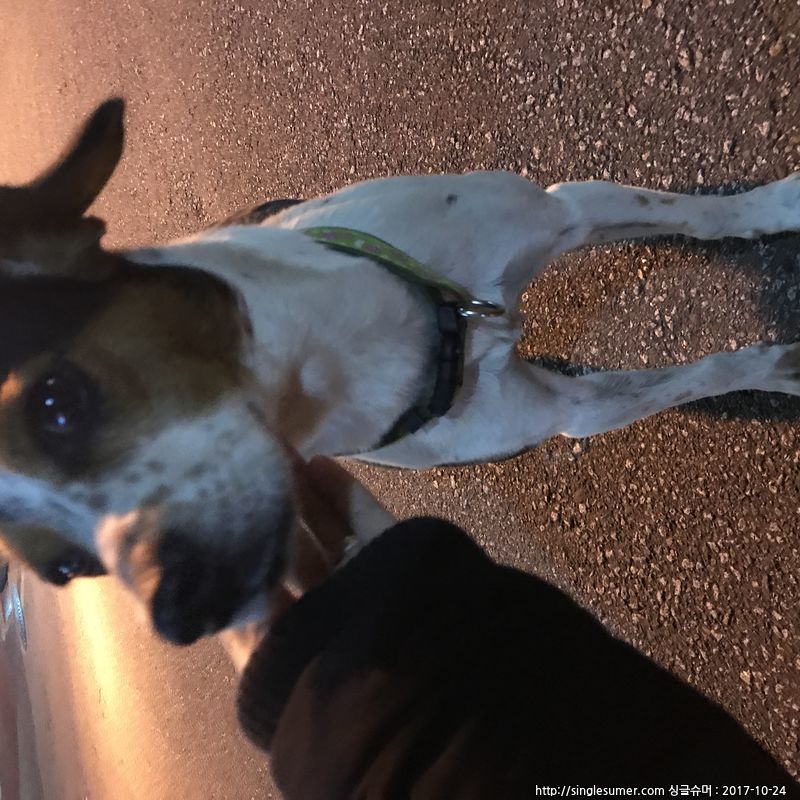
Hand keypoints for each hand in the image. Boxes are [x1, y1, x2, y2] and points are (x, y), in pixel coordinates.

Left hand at [220, 455, 394, 671]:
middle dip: (272, 511)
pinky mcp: (394, 552)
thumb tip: (198, 575)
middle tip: (248, 467)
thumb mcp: (257, 648)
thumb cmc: (314, 662)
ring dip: (303, 493)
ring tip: (276, 454)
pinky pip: (364, 517)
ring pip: (328, 530)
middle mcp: (328, 609)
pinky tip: (318, 462)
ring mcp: (364, 579)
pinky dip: (343, 491)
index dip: (243, 547)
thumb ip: (235, 613)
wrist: (398, 670)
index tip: (222, 509)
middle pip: (296, 551)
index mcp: (294, 634)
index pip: (263, 585)